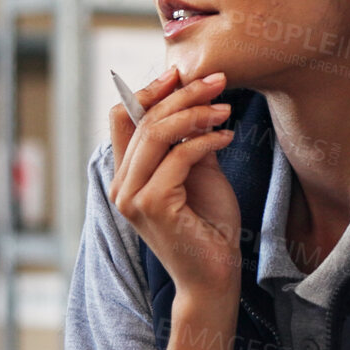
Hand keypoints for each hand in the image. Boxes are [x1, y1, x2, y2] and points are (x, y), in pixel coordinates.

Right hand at [108, 66, 241, 299]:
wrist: (215, 276)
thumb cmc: (208, 227)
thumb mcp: (199, 173)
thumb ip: (190, 142)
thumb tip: (197, 101)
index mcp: (127, 175)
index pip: (122, 117)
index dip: (148, 89)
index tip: (182, 73)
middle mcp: (121, 185)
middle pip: (143, 119)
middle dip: (183, 94)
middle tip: (219, 80)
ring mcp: (132, 197)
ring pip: (157, 134)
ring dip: (196, 113)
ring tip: (226, 108)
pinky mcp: (152, 206)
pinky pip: (179, 157)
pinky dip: (206, 140)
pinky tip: (228, 138)